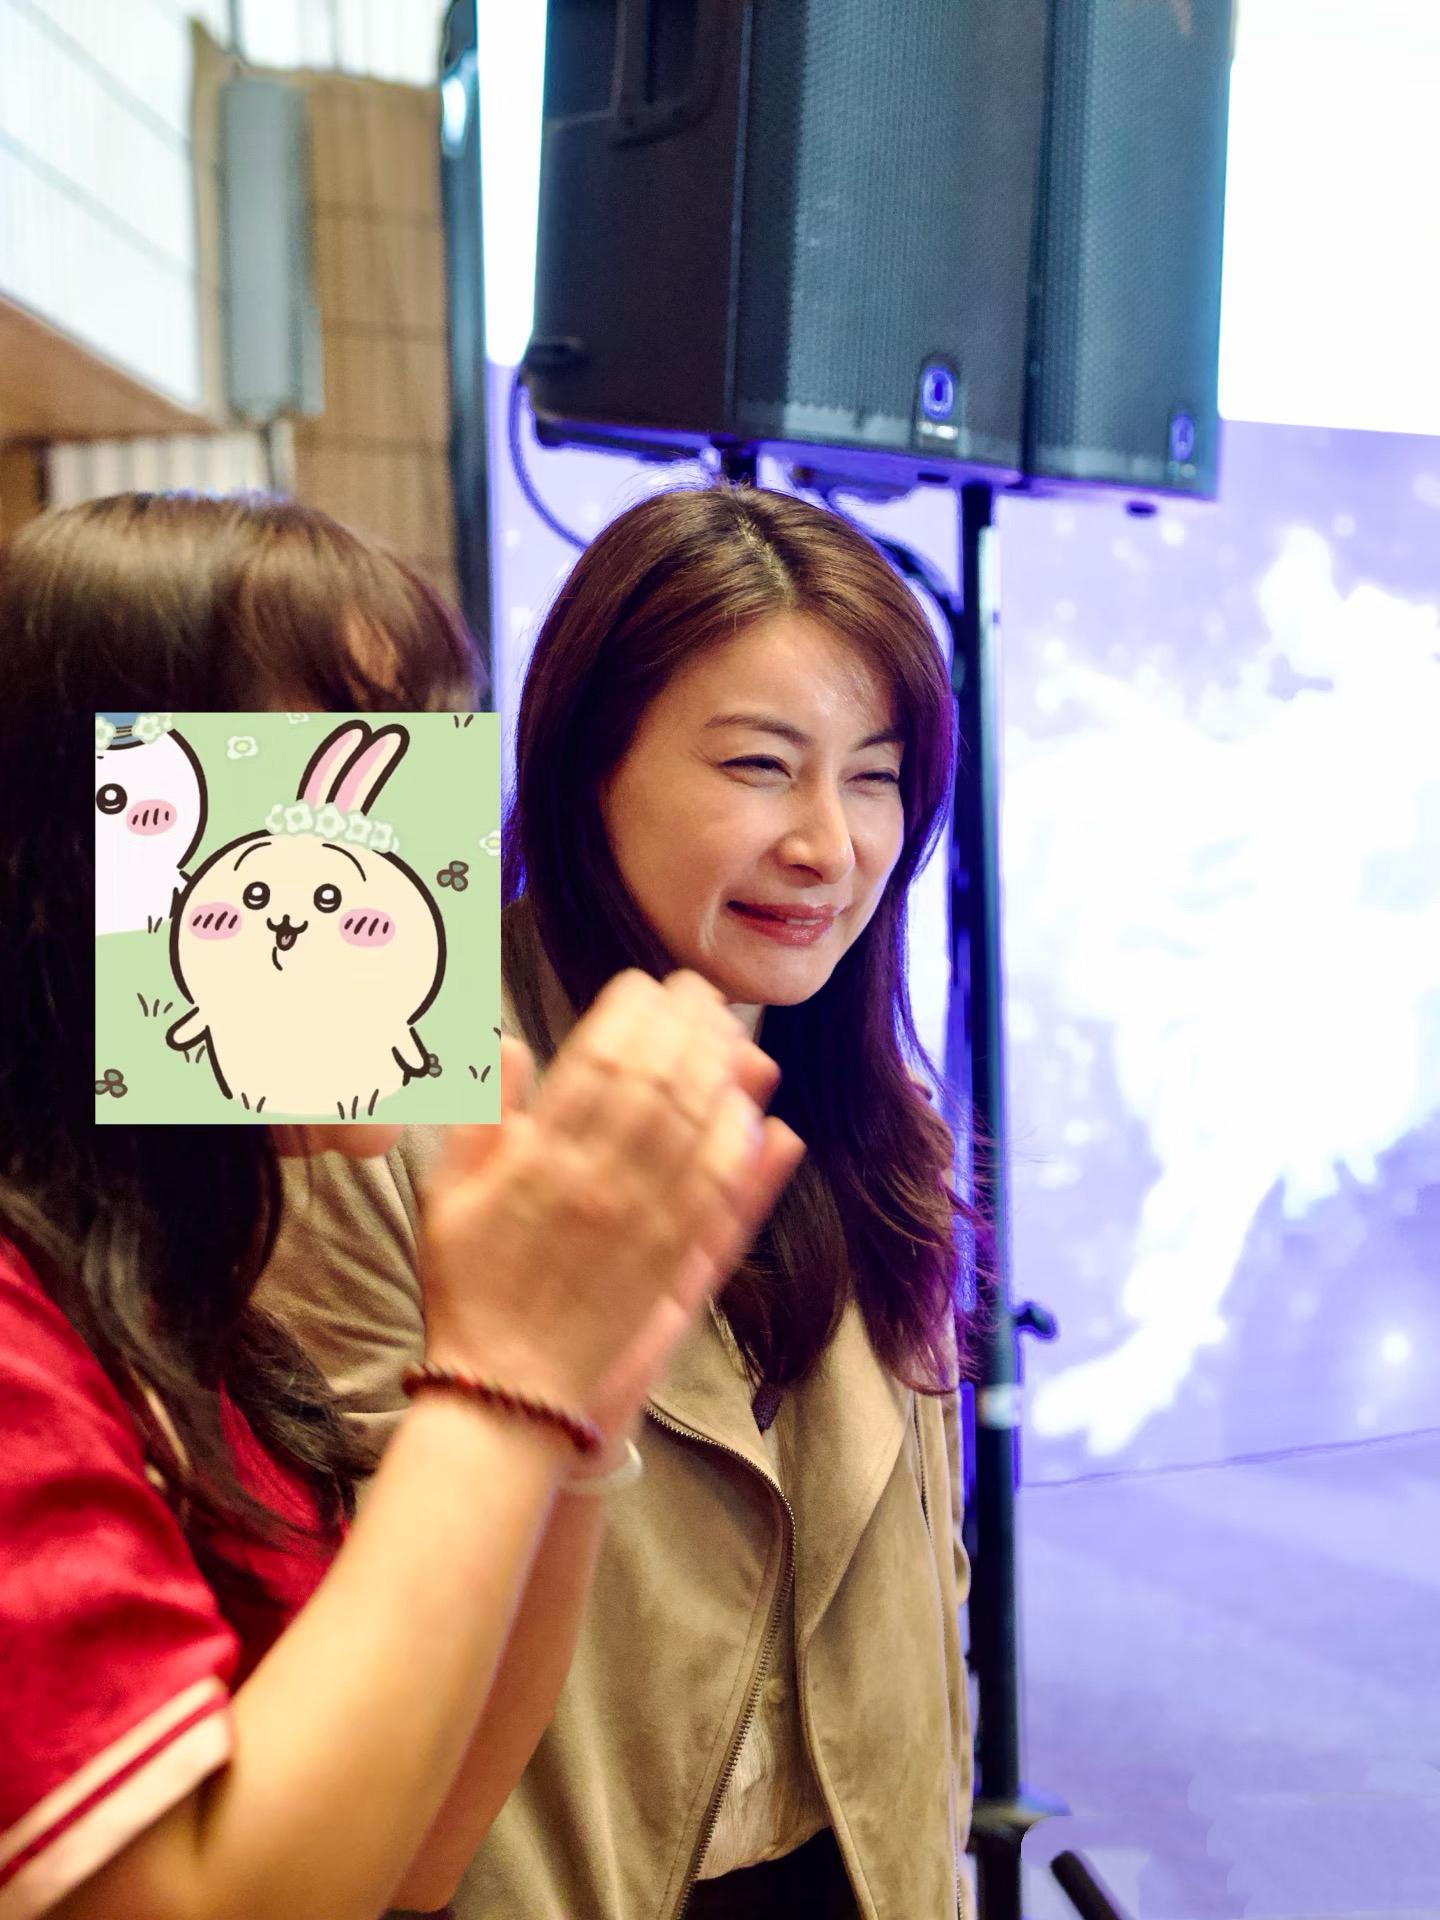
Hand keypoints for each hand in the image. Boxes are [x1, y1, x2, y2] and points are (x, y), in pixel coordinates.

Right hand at [418, 971, 802, 1428]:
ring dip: (721, 1071)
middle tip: (701, 991)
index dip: (629, 1012)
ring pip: (696, 1127)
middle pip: (658, 1080)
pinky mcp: (675, 1264)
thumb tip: (507, 1042)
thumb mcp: (447, 1195)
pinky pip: (719, 1193)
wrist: (507, 1393)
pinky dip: (741, 1149)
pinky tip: (757, 1116)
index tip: (643, 985)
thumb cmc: (470, 1290)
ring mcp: (644, 1224)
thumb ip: (481, 1116)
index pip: (597, 1059)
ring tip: (734, 1031)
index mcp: (539, 1158)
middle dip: (685, 1024)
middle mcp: (598, 1182)